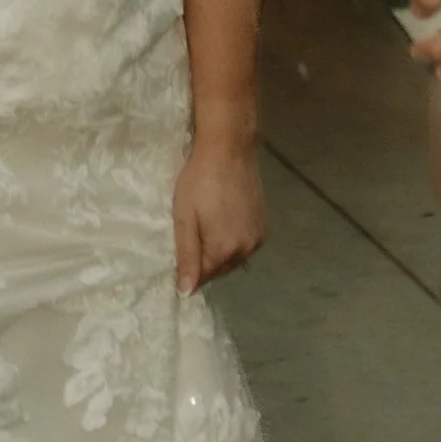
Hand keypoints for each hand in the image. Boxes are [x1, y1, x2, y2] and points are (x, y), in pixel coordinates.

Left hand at [174, 134, 265, 292]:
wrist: (229, 148)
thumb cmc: (199, 180)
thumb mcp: (185, 218)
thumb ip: (187, 257)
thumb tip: (186, 293)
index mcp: (226, 250)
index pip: (204, 278)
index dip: (187, 270)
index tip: (176, 254)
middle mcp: (247, 249)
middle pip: (220, 269)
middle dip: (204, 262)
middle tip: (189, 236)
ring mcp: (258, 236)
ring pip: (233, 257)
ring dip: (218, 252)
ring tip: (204, 229)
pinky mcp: (263, 224)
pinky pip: (244, 244)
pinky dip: (232, 241)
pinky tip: (221, 223)